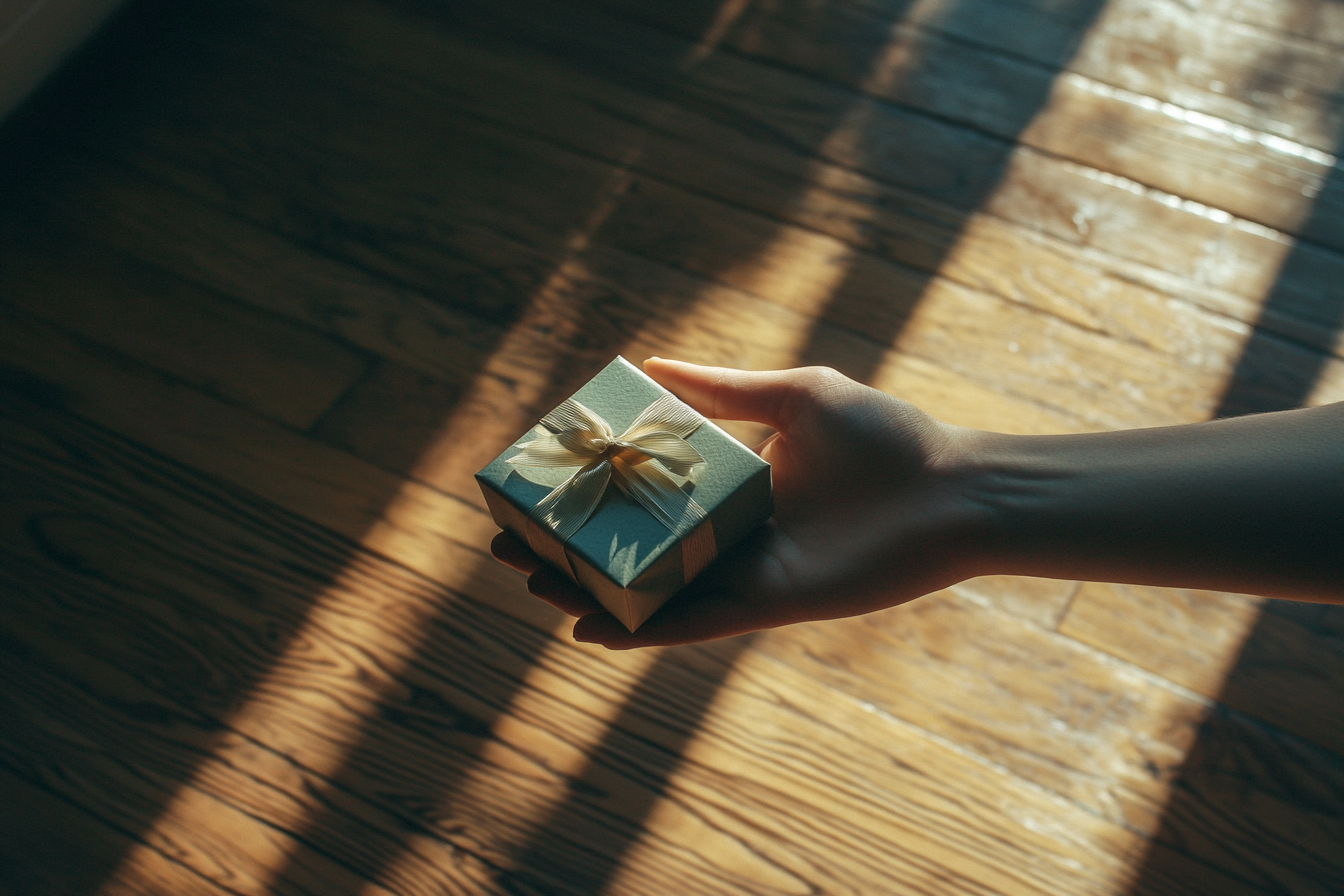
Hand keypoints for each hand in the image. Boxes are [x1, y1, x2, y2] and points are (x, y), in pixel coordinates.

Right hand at [492, 358, 991, 647]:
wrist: (952, 491)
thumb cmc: (885, 437)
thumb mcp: (793, 395)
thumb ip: (723, 390)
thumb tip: (651, 363)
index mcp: (734, 488)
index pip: (644, 500)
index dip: (590, 500)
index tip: (538, 489)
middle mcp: (731, 536)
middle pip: (633, 550)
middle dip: (570, 551)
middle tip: (509, 543)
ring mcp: (745, 573)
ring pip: (651, 593)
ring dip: (589, 593)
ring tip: (532, 581)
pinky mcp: (766, 603)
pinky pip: (692, 623)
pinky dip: (642, 630)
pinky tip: (592, 630)